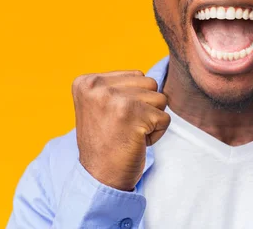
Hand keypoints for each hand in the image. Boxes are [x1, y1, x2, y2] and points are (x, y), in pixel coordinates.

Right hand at [72, 70, 169, 190]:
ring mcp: (115, 99)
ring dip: (152, 120)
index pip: (137, 75)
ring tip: (130, 134)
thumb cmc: (106, 142)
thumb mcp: (100, 105)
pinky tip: (136, 143)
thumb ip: (119, 86)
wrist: (99, 178)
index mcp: (87, 81)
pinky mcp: (133, 115)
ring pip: (160, 99)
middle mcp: (97, 86)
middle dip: (145, 108)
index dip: (134, 100)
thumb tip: (151, 76)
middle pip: (150, 84)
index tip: (113, 119)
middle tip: (124, 128)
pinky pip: (165, 118)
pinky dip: (157, 134)